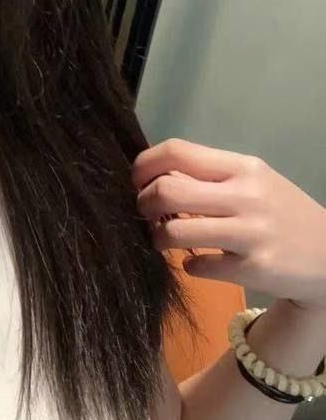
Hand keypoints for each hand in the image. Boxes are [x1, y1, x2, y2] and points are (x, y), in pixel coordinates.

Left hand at [131, 137, 325, 311]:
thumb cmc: (281, 213)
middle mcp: (246, 195)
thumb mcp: (254, 182)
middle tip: (148, 214)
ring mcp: (251, 232)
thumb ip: (210, 176)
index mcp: (242, 167)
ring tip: (164, 240)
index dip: (143, 166)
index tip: (137, 181)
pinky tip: (197, 263)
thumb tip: (155, 177)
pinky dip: (188, 266)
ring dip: (157, 238)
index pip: (176, 151)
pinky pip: (197, 266)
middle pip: (166, 190)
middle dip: (143, 204)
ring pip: (173, 233)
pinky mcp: (253, 268)